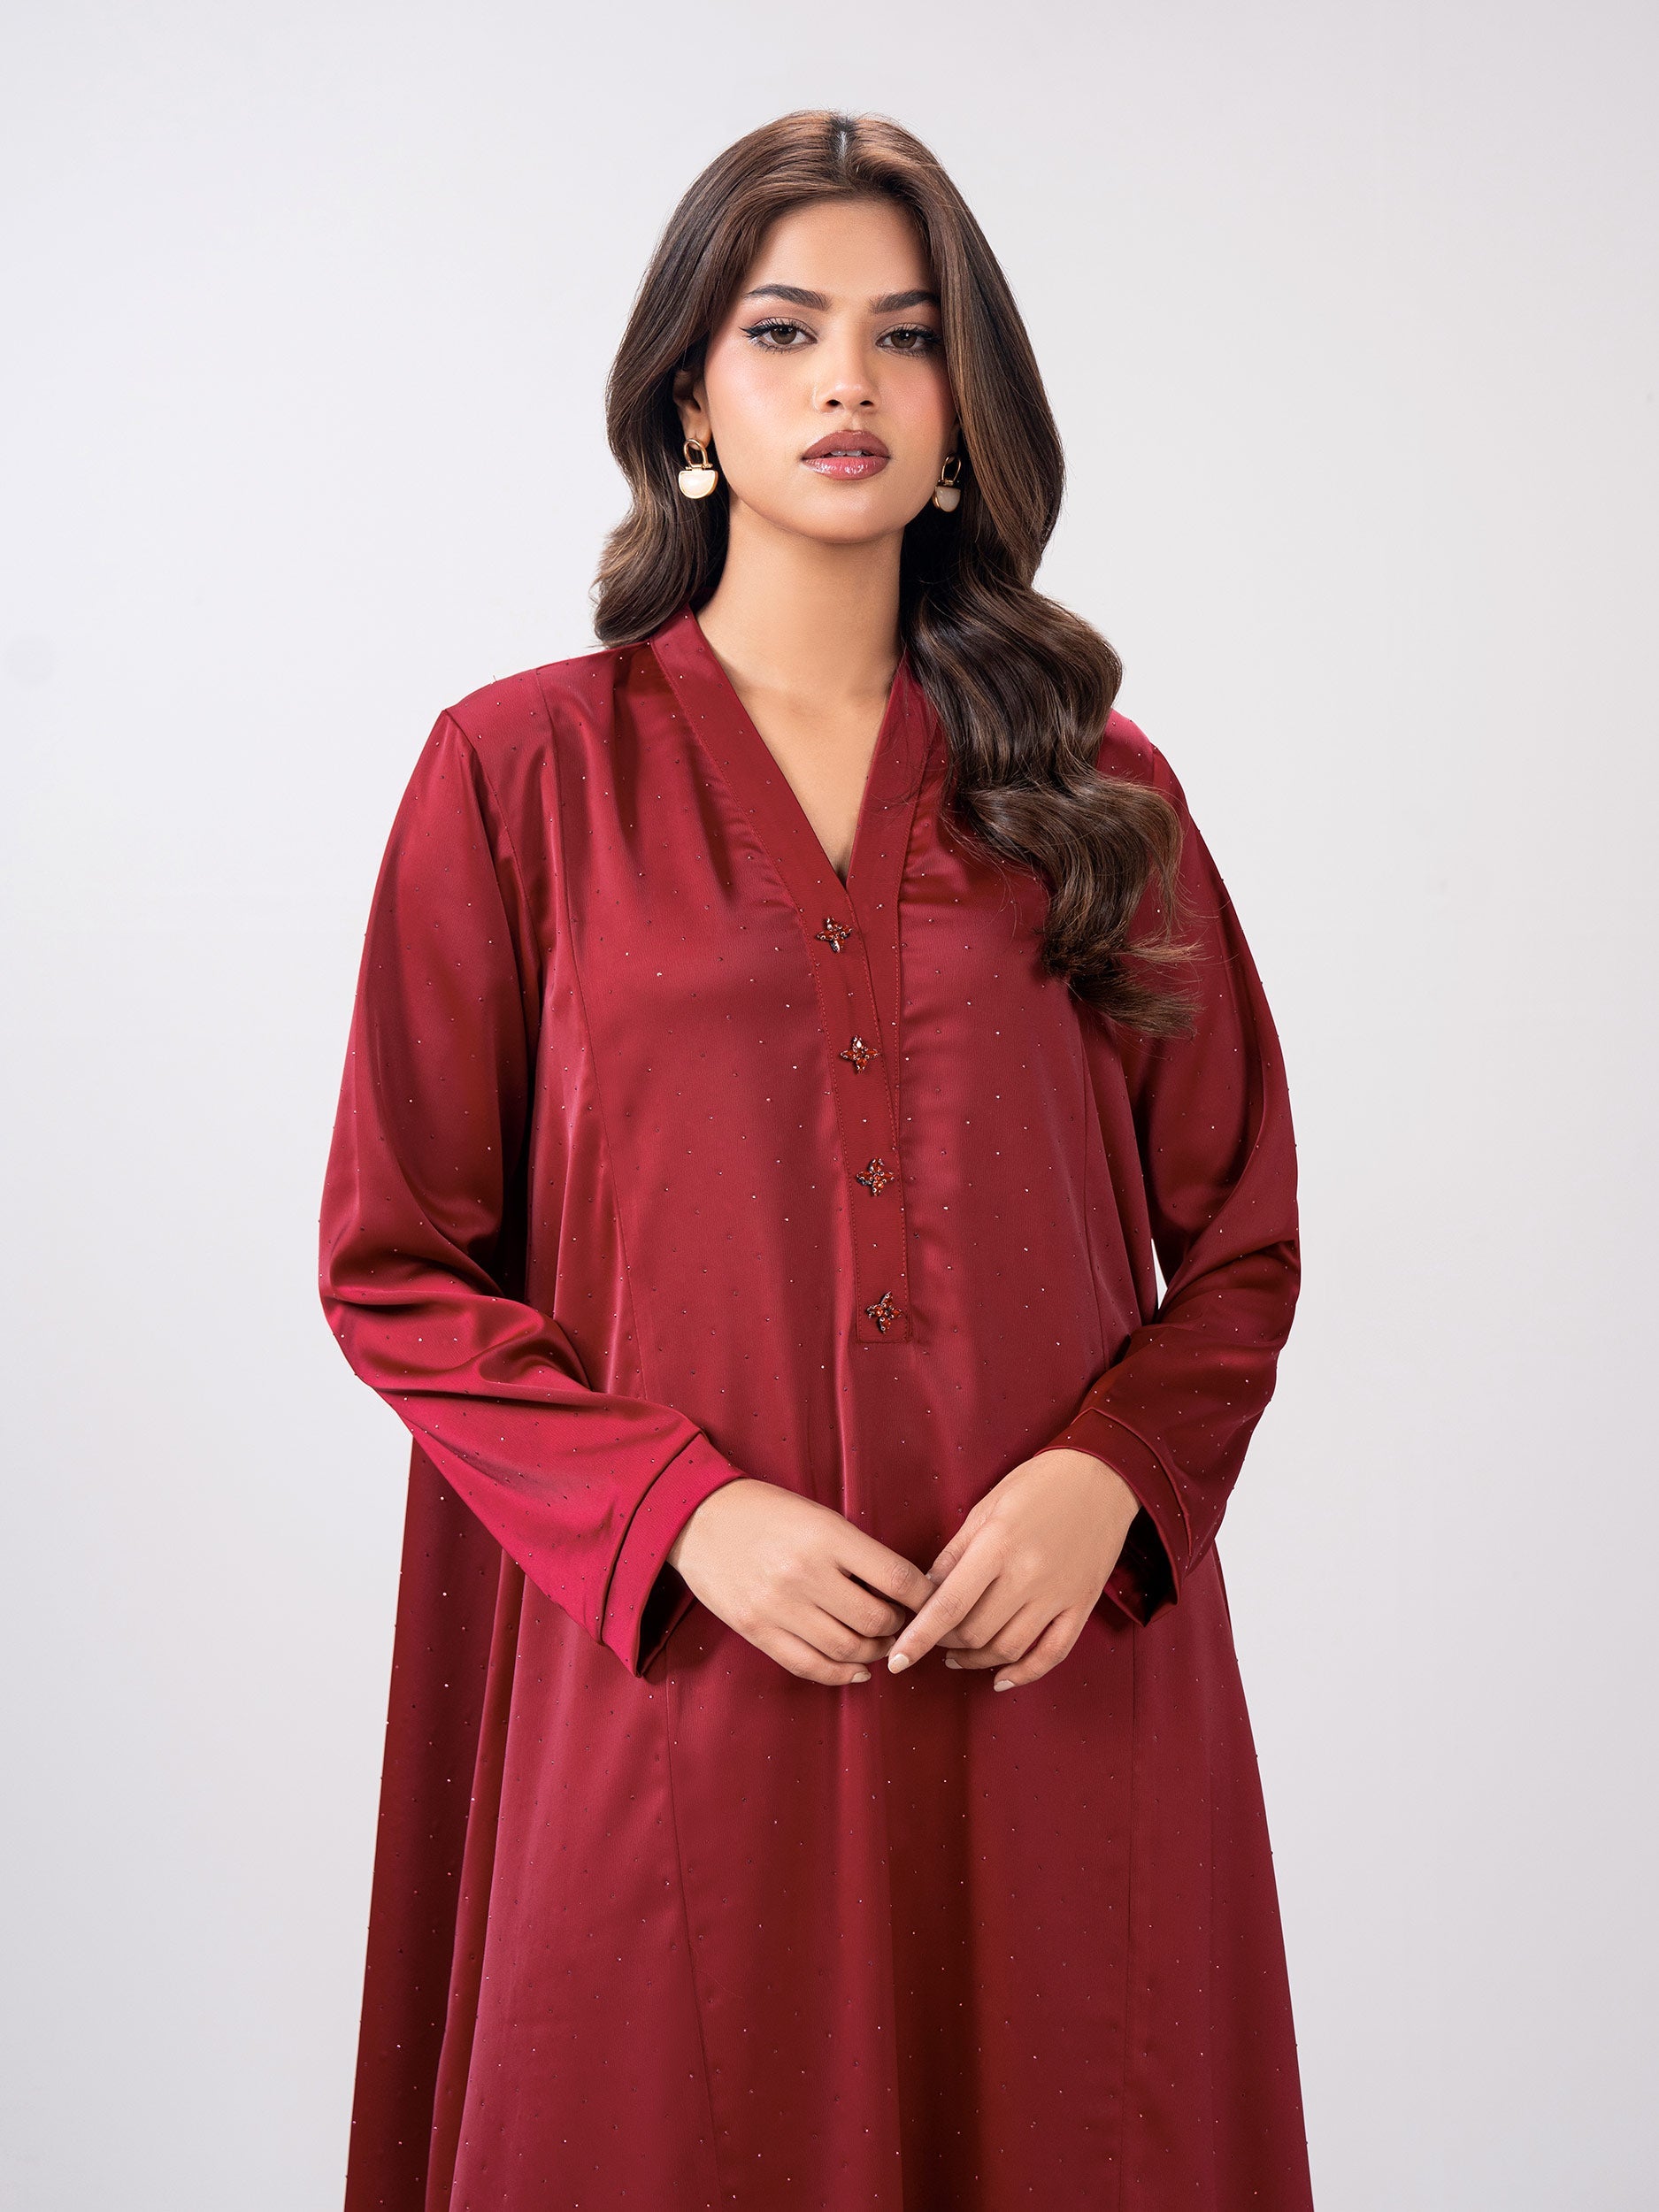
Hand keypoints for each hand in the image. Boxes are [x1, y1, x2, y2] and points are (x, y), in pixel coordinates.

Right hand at [668, 1478, 936, 1685]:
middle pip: (877, 1620)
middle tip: (903, 1621)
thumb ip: (858, 1552)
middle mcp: (804, 1574)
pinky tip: (856, 1670)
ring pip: (848, 1650)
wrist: (697, 1517)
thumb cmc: (767, 1511)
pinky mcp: (756, 1631)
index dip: (924, 1596)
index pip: (896, 1578)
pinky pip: (809, 1666)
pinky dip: (841, 1674)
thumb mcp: (818, 1516)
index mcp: (826, 1536)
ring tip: (880, 1642)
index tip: (931, 1600)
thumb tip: (904, 1591)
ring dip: (875, 1652)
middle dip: (900, 1626)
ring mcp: (778, 1607)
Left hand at [883, 1449, 1140, 1690]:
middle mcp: (1028, 1574)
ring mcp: (1059, 1594)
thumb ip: (954, 1553)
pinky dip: (1024, 1673)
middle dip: (944, 1644)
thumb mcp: (985, 1507)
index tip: (896, 1660)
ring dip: (976, 1661)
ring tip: (958, 1656)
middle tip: (933, 1640)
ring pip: (1008, 1648)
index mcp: (998, 1544)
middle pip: (975, 1632)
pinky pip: (1052, 1654)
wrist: (1102, 1477)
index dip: (919, 1638)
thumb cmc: (1037, 1484)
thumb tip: (925, 1593)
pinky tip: (1001, 1676)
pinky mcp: (1082, 1605)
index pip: (949, 1605)